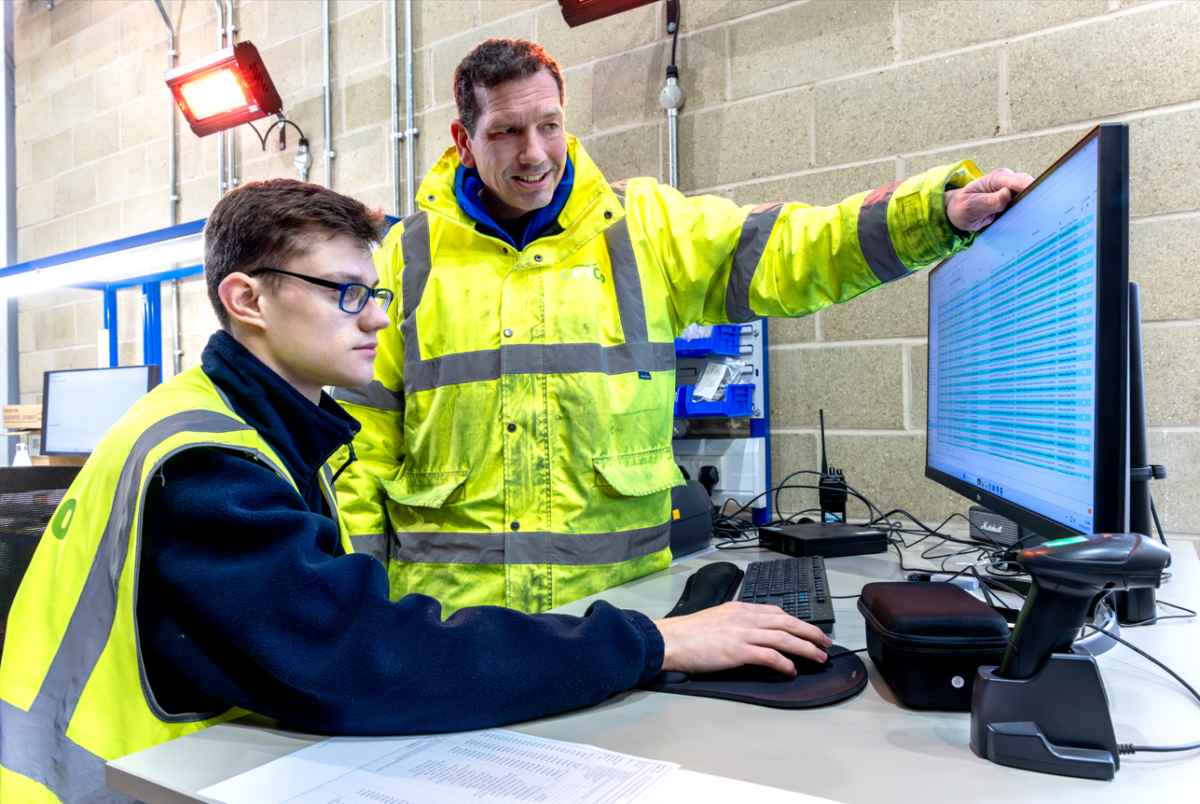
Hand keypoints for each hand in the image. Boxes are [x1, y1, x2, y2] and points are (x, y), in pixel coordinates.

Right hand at [652, 601, 832, 676]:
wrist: (670, 640)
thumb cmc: (688, 634)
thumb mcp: (717, 618)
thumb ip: (737, 623)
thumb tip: (754, 635)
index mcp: (740, 609)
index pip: (777, 612)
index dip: (798, 621)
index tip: (809, 630)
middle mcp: (744, 618)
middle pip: (787, 622)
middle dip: (810, 633)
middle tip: (825, 643)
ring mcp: (742, 633)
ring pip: (783, 638)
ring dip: (805, 648)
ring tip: (818, 658)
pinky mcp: (737, 651)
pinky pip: (769, 656)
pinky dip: (784, 663)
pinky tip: (791, 670)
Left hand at [944, 167, 1034, 230]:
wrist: (959, 209)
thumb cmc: (964, 205)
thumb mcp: (972, 206)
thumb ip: (989, 202)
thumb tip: (1006, 195)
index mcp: (998, 178)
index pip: (1020, 181)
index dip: (1031, 190)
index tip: (1039, 201)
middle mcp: (1009, 180)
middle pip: (1031, 187)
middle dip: (1036, 199)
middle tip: (1039, 216)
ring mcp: (1014, 189)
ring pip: (1033, 195)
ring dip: (1034, 206)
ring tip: (1035, 219)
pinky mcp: (1016, 198)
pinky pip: (1028, 202)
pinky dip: (1029, 210)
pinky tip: (1030, 220)